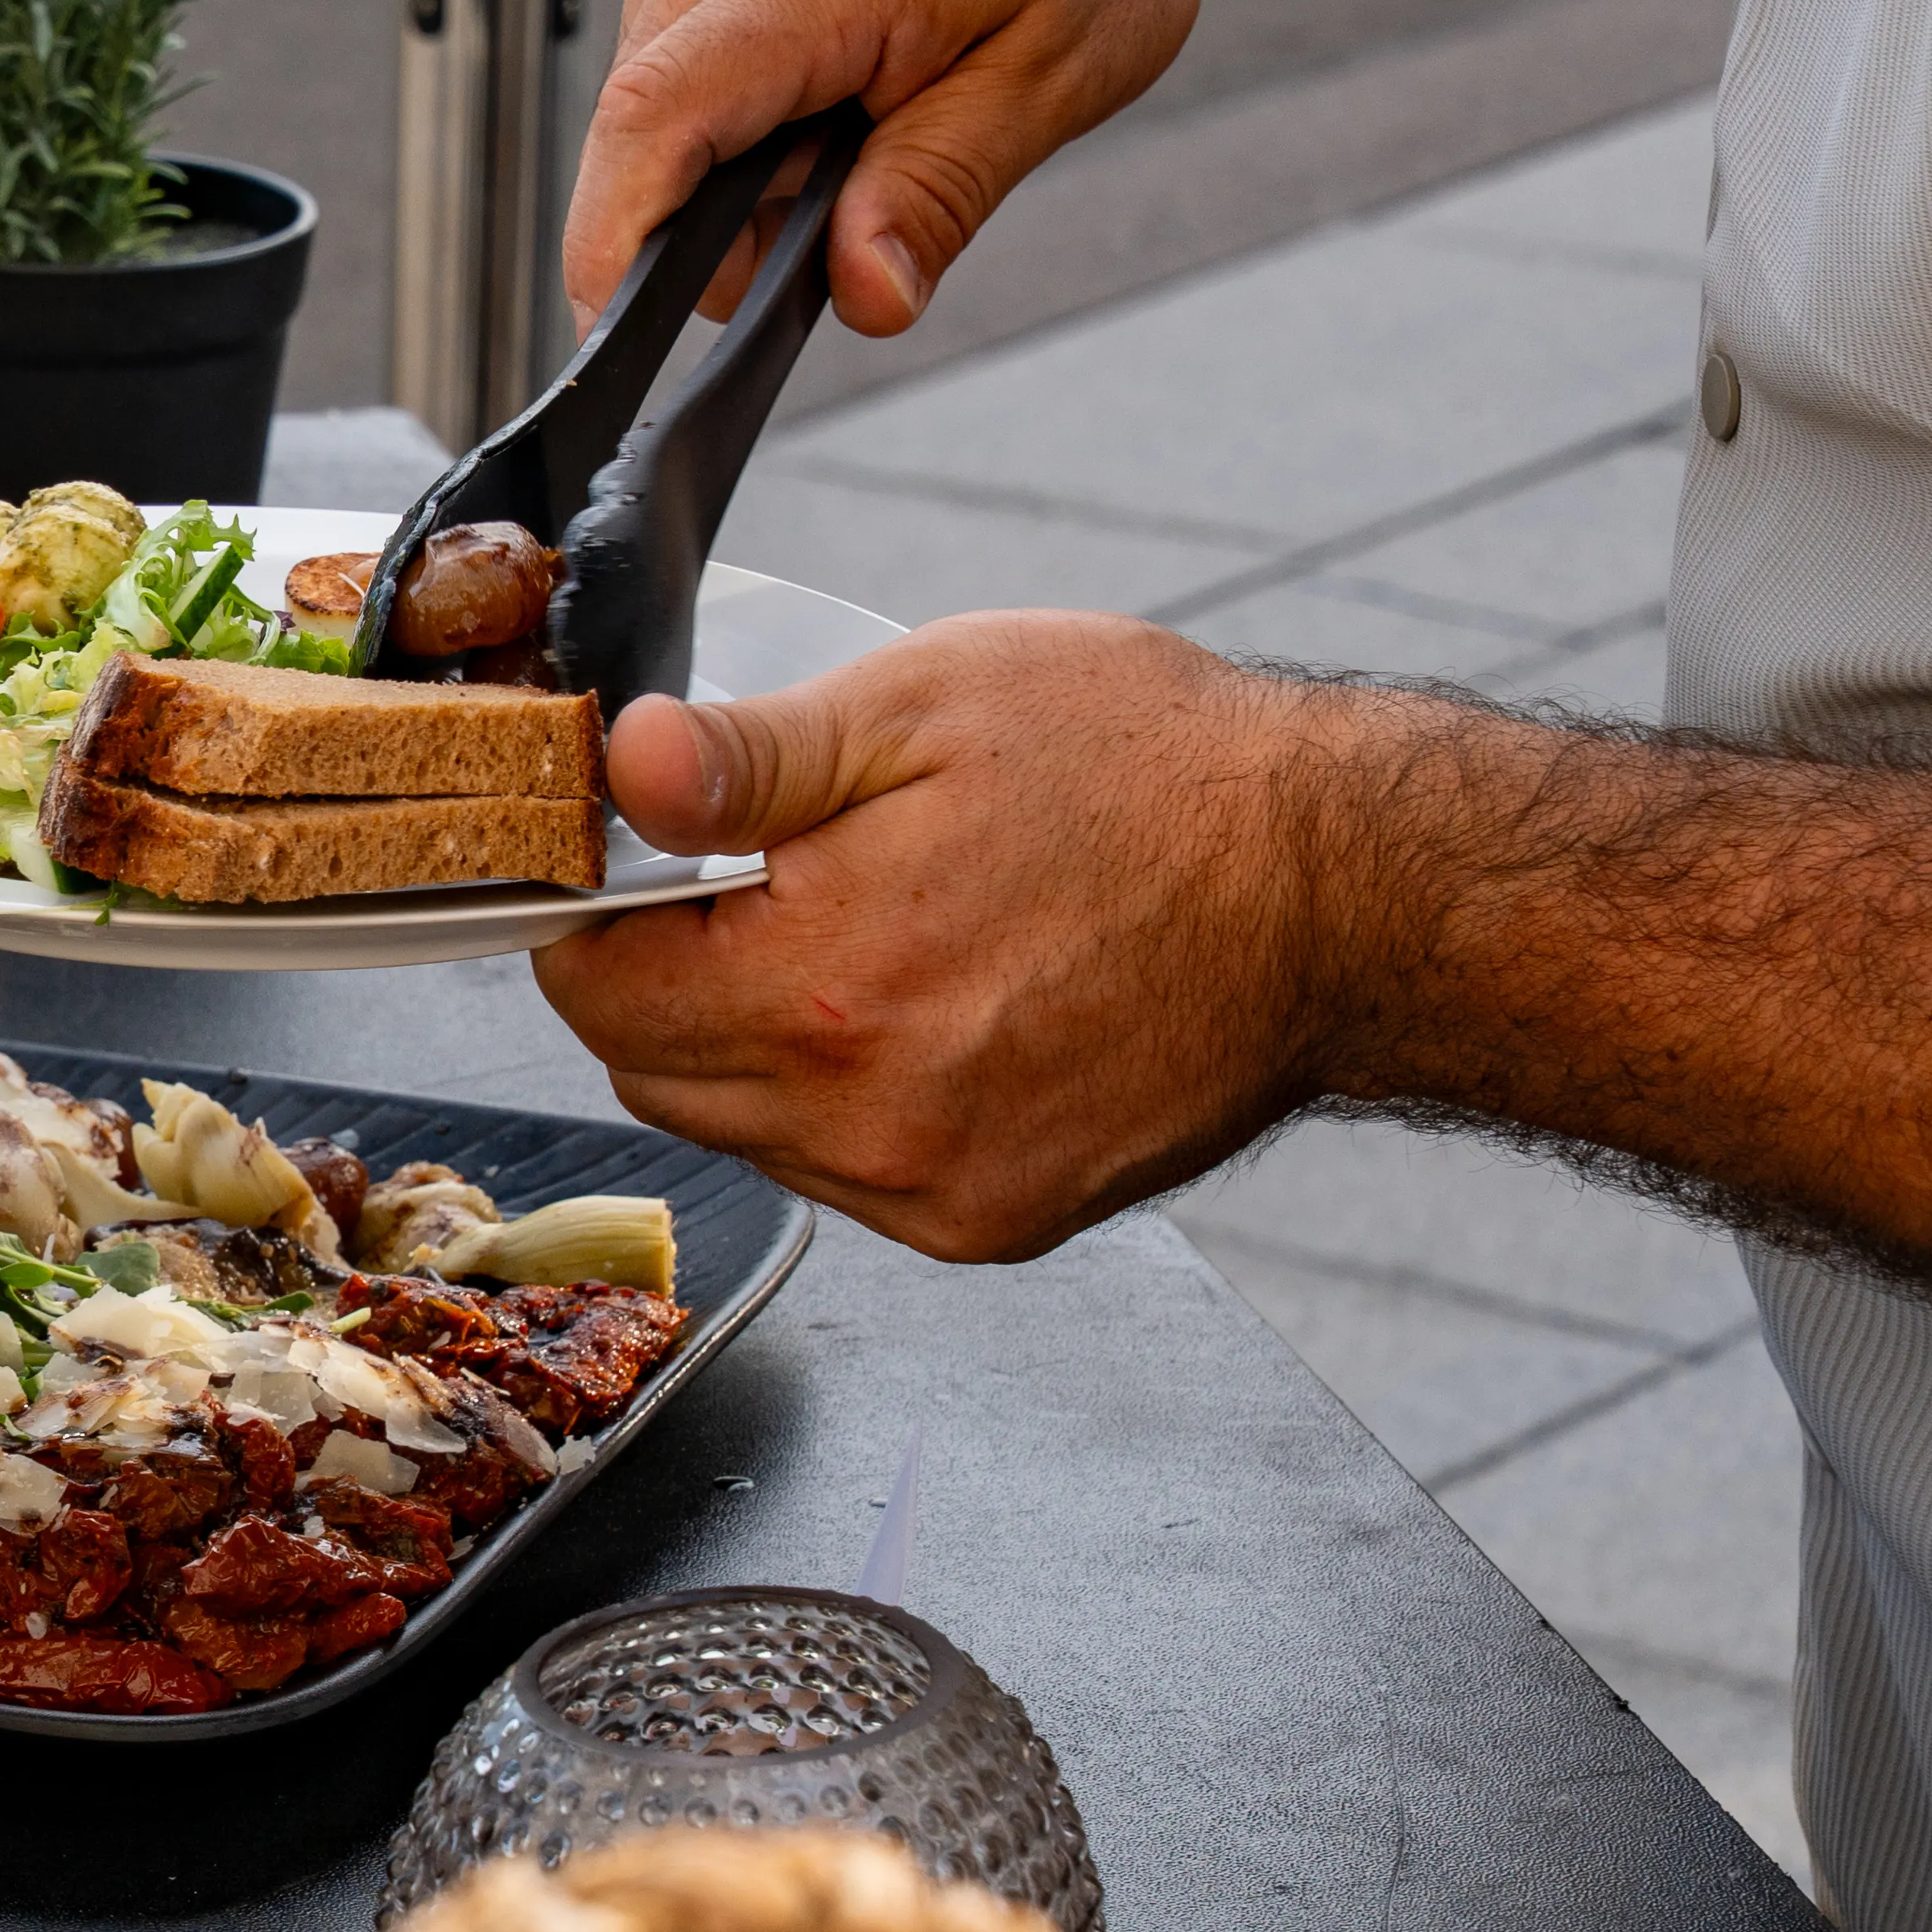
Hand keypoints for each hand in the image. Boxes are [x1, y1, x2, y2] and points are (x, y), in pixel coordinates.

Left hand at [535, 618, 1348, 1255]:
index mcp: (825, 988)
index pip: (592, 984)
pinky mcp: (993, 1223)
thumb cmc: (1154, 773)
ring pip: (744, 1127)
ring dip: (754, 1041)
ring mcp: (933, 1188)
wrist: (1341, 890)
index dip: (590, 906)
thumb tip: (617, 768)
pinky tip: (925, 1007)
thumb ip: (747, 756)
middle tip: (746, 880)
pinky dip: (846, 1098)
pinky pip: (846, 1170)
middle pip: (653, 1068)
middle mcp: (868, 1120)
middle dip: (664, 973)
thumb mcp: (929, 707)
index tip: (629, 853)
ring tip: (856, 933)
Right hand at [561, 0, 1241, 339]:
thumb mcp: (1058, 71)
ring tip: (867, 90)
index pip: (649, 126)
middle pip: (650, 124)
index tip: (619, 332)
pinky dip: (738, 65)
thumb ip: (941, 191)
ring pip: (657, 80)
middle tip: (860, 197)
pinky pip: (671, 19)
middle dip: (728, 206)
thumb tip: (861, 296)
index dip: (616, 251)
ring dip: (737, 130)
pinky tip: (834, 36)